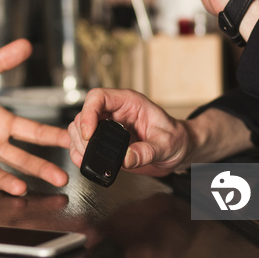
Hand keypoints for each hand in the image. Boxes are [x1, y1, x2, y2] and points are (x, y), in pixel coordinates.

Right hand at [68, 88, 254, 176]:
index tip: (89, 133)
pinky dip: (78, 151)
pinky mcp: (105, 141)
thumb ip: (148, 151)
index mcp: (129, 102)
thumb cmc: (177, 139)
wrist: (179, 151)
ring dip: (78, 144)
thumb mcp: (167, 144)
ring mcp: (108, 126)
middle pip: (84, 114)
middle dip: (82, 134)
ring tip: (87, 158)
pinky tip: (82, 160)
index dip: (89, 113)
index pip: (98, 97)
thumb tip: (127, 158)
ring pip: (79, 128)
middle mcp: (115, 112)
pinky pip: (83, 142)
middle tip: (89, 152)